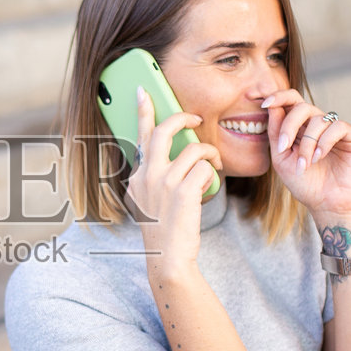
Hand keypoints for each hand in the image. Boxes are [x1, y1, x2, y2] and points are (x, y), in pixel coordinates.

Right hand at [125, 86, 221, 275]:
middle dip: (182, 117)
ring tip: (213, 163)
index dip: (143, 111)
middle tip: (195, 117)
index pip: (140, 137)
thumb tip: (175, 153)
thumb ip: (156, 177)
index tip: (143, 92)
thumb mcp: (150, 201)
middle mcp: (147, 176)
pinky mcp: (182, 192)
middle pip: (164, 130)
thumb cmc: (165, 230)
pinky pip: (204, 167)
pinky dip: (211, 172)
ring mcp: (163, 183)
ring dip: (209, 153)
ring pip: (193, 149)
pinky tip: (210, 183)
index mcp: (138, 177)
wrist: (169, 258)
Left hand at [263, 90, 350, 219]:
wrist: (327, 204)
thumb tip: (272, 106)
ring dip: (307, 143)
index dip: (279, 97)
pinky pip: (338, 127)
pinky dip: (325, 142)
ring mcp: (337, 130)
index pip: (292, 101)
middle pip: (302, 106)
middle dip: (289, 125)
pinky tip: (319, 158)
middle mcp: (319, 125)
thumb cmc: (304, 183)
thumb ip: (276, 133)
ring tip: (304, 164)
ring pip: (318, 119)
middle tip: (284, 146)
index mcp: (301, 127)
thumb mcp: (281, 158)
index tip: (265, 104)